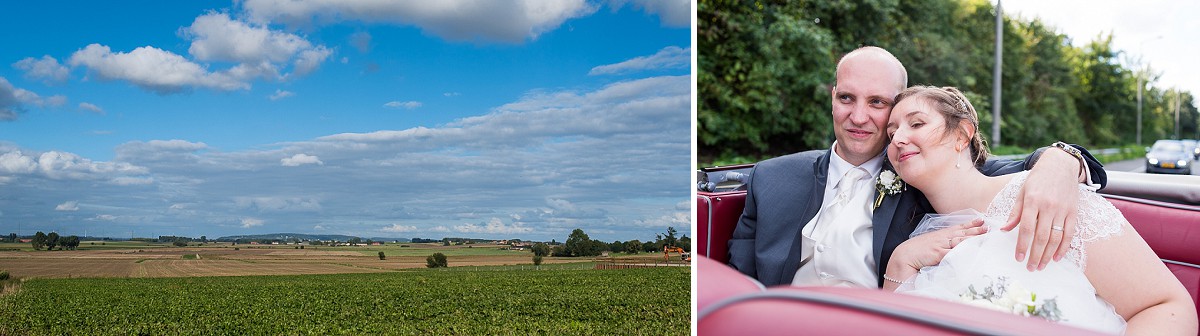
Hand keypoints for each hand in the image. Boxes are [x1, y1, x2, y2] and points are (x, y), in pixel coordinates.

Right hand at [887, 219, 986, 278]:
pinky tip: (971, 249)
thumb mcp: (930, 245)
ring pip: (960, 240)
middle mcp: (942, 238)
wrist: (904, 256)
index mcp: (940, 235)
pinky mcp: (938, 254)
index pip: (958, 228)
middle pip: (962, 232)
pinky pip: (953, 252)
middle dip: (975, 229)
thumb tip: (951, 246)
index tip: (981, 219)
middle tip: (987, 226)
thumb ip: (941, 244)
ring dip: (973, 237)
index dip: (970, 224)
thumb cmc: (916, 252)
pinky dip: (962, 250)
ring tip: (984, 234)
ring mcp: (940, 245)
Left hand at [1001, 149, 1080, 270]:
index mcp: (1032, 201)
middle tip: (1030, 268)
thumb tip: (1004, 230)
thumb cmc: (1037, 179)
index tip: (1018, 258)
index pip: (1026, 229)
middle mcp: (1048, 206)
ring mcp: (1063, 210)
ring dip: (1048, 255)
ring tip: (1041, 266)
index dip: (1022, 245)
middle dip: (1035, 255)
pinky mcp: (1074, 212)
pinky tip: (1057, 258)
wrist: (1061, 165)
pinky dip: (1064, 248)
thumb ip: (1015, 212)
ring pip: (1056, 238)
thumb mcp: (1022, 192)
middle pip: (1041, 237)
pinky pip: (1070, 234)